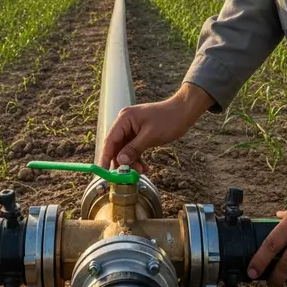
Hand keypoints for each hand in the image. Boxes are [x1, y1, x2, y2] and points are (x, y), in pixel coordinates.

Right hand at [97, 84, 213, 173]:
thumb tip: (120, 161)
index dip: (106, 156)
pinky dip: (137, 158)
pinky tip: (144, 167)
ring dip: (130, 162)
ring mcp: (132, 127)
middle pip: (116, 146)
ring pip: (125, 149)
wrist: (183, 112)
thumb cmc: (168, 119)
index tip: (103, 171)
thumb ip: (133, 149)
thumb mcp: (150, 136)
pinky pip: (133, 148)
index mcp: (125, 118)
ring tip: (141, 171)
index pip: (110, 140)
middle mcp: (125, 122)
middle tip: (128, 174)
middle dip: (122, 162)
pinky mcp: (138, 133)